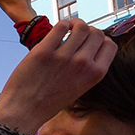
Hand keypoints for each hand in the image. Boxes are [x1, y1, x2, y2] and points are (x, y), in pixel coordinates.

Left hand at [0, 19, 116, 134]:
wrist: (25, 110)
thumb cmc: (50, 101)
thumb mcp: (79, 88)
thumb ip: (87, 69)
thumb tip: (88, 47)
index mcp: (95, 74)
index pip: (110, 45)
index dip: (101, 39)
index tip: (91, 40)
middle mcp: (83, 64)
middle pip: (96, 32)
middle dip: (88, 29)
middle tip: (77, 32)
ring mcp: (63, 56)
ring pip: (80, 26)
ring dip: (74, 23)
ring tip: (67, 28)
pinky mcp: (44, 51)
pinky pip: (60, 27)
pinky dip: (61, 24)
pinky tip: (57, 30)